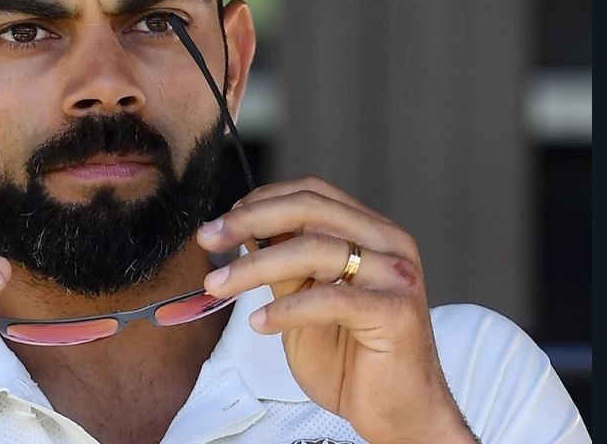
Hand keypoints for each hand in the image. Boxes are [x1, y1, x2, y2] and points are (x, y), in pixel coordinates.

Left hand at [196, 177, 474, 443]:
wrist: (397, 413)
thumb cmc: (352, 358)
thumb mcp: (303, 299)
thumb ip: (282, 263)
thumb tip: (240, 230)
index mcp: (370, 231)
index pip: (311, 194)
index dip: (261, 200)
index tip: (219, 224)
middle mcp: (389, 243)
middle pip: (310, 210)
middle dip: (250, 220)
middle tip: (209, 240)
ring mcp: (397, 275)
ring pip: (315, 249)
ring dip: (255, 266)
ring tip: (219, 287)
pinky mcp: (397, 313)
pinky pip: (330, 299)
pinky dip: (286, 308)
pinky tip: (259, 322)